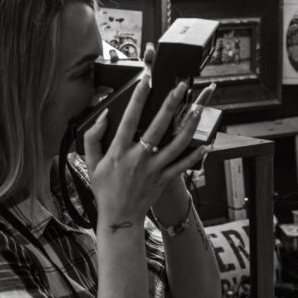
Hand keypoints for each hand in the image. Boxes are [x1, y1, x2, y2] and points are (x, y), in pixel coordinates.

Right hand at [81, 56, 206, 227]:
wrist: (119, 217)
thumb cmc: (104, 189)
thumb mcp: (91, 162)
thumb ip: (93, 137)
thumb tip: (103, 115)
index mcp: (119, 151)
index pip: (129, 118)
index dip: (138, 98)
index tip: (147, 80)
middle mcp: (138, 158)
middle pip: (158, 126)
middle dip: (170, 104)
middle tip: (181, 87)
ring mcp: (154, 169)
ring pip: (176, 144)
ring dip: (189, 125)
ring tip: (198, 108)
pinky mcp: (164, 179)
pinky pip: (183, 165)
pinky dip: (196, 155)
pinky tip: (207, 144)